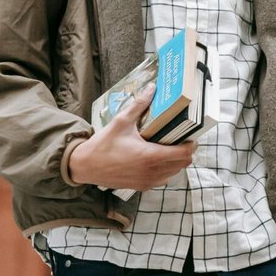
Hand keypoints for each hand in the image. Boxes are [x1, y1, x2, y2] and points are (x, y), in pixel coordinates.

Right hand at [67, 85, 196, 190]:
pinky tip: (156, 158)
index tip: (189, 135)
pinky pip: (162, 179)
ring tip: (168, 147)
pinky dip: (165, 170)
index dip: (191, 144)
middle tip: (180, 138)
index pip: (184, 154)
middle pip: (183, 164)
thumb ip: (139, 105)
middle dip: (185, 151)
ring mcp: (147, 182)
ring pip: (174, 173)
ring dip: (176, 161)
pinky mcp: (141, 187)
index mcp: (150, 156)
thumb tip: (152, 87)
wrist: (84, 166)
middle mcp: (152, 172)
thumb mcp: (121, 121)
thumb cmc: (103, 143)